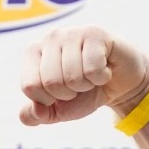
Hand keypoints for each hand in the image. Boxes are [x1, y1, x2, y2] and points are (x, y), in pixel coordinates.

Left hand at [19, 25, 148, 126]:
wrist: (118, 84)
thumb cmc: (84, 94)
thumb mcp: (57, 110)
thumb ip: (37, 115)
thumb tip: (31, 114)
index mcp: (33, 52)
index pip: (30, 86)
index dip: (47, 100)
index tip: (60, 93)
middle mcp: (50, 37)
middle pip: (50, 82)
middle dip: (68, 94)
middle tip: (80, 85)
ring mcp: (72, 32)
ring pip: (72, 77)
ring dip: (86, 85)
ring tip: (91, 76)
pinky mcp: (95, 33)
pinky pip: (92, 70)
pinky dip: (101, 78)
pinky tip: (104, 69)